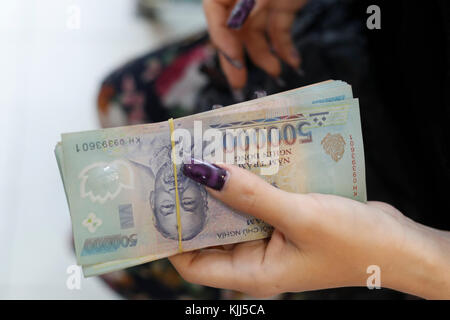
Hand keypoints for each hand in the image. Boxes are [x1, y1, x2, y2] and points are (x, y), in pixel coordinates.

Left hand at [170, 163, 449, 298]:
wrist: (398, 243)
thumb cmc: (353, 242)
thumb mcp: (298, 217)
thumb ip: (249, 196)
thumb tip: (201, 172)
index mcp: (250, 272)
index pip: (191, 261)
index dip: (170, 233)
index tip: (157, 198)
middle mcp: (254, 257)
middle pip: (209, 229)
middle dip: (195, 198)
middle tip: (178, 162)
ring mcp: (268, 237)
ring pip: (233, 209)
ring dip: (223, 183)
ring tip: (205, 151)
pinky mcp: (282, 219)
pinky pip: (255, 198)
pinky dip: (248, 179)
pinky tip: (242, 154)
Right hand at [203, 0, 306, 88]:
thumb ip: (236, 6)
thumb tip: (231, 35)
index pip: (215, 17)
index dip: (222, 41)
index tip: (234, 60)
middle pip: (234, 33)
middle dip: (238, 60)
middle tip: (238, 86)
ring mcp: (263, 3)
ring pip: (258, 37)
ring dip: (266, 57)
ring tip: (275, 74)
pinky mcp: (283, 6)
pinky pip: (280, 31)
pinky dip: (286, 48)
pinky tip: (293, 62)